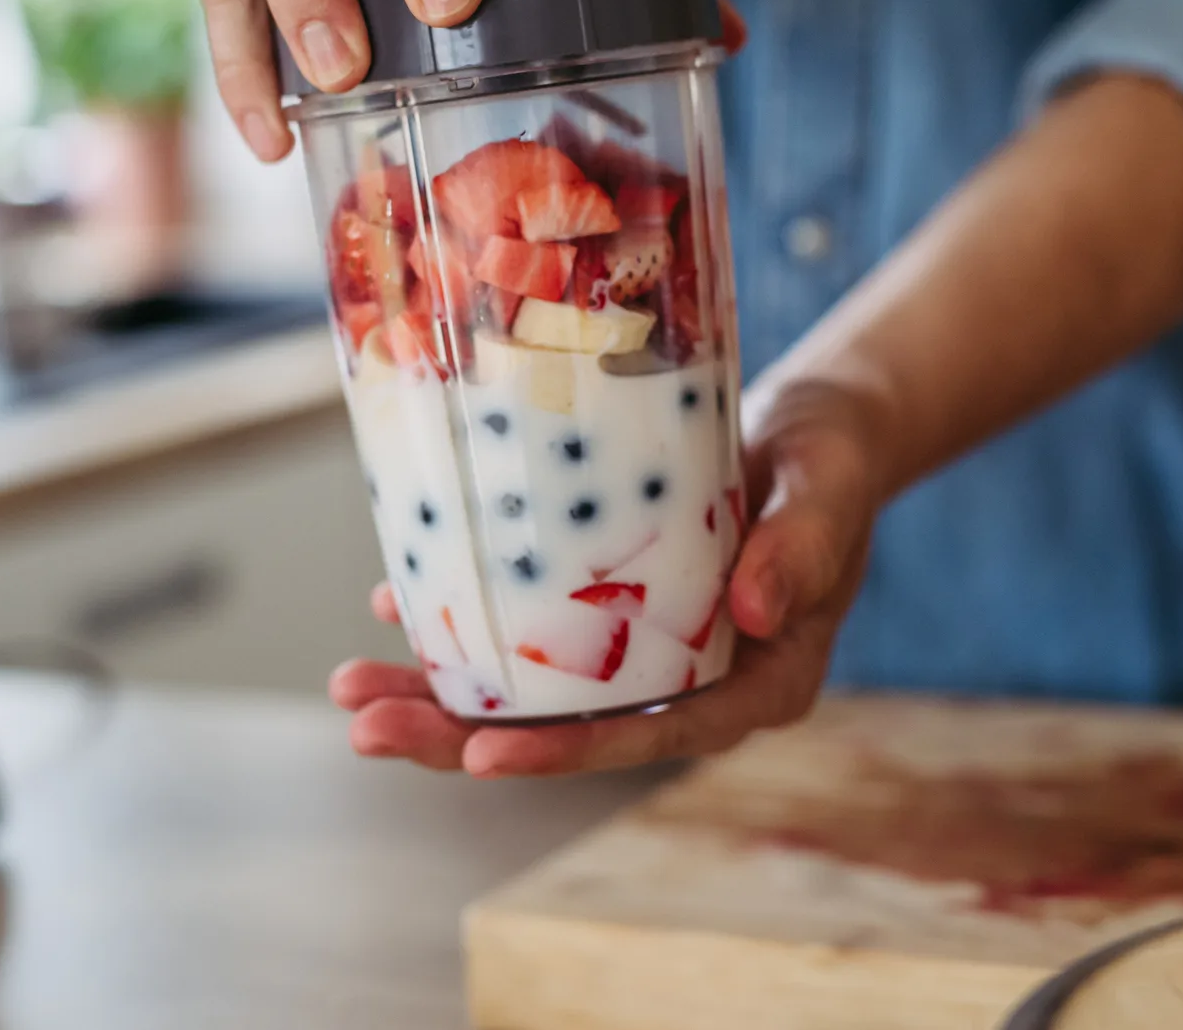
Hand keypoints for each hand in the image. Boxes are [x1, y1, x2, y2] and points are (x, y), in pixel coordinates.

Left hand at [328, 381, 887, 775]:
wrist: (815, 427)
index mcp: (755, 684)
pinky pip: (526, 630)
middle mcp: (689, 683)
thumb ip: (804, 546)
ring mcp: (642, 650)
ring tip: (350, 685)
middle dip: (458, 737)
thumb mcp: (828, 490)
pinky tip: (395, 608)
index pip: (650, 737)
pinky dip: (462, 622)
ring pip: (532, 690)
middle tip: (366, 728)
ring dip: (438, 693)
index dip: (563, 752)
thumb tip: (758, 611)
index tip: (481, 755)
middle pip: (567, 730)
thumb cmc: (832, 459)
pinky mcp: (608, 606)